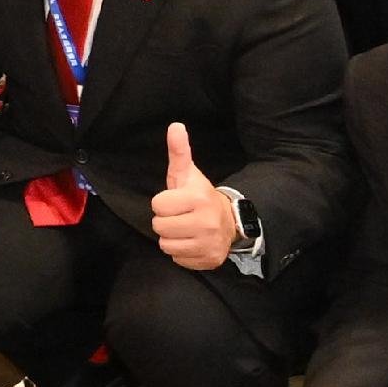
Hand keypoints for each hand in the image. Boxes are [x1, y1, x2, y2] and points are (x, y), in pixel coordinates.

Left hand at [149, 122, 236, 271]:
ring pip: (166, 245)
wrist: (229, 222)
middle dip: (166, 221)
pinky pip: (177, 259)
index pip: (157, 205)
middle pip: (159, 227)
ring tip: (185, 229)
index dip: (163, 203)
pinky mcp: (209, 260)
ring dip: (171, 238)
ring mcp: (209, 244)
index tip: (176, 201)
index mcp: (198, 198)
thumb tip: (175, 126)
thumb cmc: (200, 196)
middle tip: (180, 216)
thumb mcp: (188, 174)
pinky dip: (181, 252)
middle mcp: (206, 222)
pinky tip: (191, 242)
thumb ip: (179, 152)